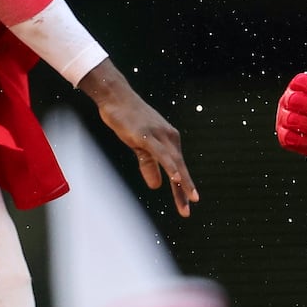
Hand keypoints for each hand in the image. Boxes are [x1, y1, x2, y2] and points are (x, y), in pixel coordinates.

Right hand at [79, 60, 197, 215]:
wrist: (117, 97)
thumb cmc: (128, 119)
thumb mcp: (140, 145)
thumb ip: (149, 164)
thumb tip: (157, 186)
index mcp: (169, 140)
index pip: (178, 168)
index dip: (183, 187)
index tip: (188, 205)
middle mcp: (169, 137)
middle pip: (179, 168)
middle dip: (185, 190)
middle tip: (189, 209)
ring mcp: (159, 135)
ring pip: (174, 162)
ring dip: (182, 182)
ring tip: (189, 200)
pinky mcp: (147, 135)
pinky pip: (161, 154)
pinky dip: (170, 166)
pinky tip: (176, 178)